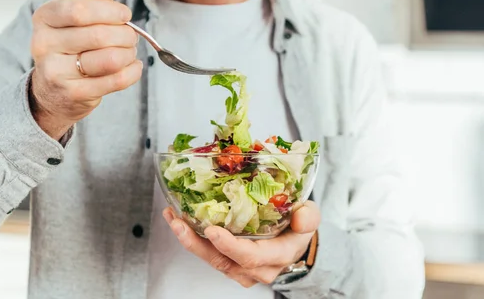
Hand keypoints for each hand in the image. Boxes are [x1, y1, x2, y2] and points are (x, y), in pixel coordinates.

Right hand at [29, 0, 141, 139]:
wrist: (52, 93)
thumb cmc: (67, 50)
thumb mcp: (73, 22)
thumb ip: (91, 4)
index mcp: (44, 19)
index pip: (79, 9)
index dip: (109, 11)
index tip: (125, 15)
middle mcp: (44, 45)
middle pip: (99, 35)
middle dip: (125, 35)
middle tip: (131, 37)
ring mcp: (57, 72)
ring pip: (110, 59)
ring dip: (129, 53)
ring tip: (129, 52)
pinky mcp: (74, 94)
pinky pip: (116, 80)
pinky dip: (133, 71)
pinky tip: (133, 66)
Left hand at [163, 201, 320, 287]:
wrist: (295, 242)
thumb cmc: (299, 226)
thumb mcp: (310, 218)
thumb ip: (309, 217)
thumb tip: (302, 214)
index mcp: (277, 255)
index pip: (251, 256)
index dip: (230, 245)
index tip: (212, 230)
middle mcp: (256, 268)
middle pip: (223, 261)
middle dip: (198, 243)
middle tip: (179, 223)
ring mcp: (240, 268)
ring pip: (211, 258)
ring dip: (188, 239)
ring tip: (172, 219)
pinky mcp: (229, 262)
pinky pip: (208, 253)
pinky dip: (191, 237)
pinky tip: (177, 220)